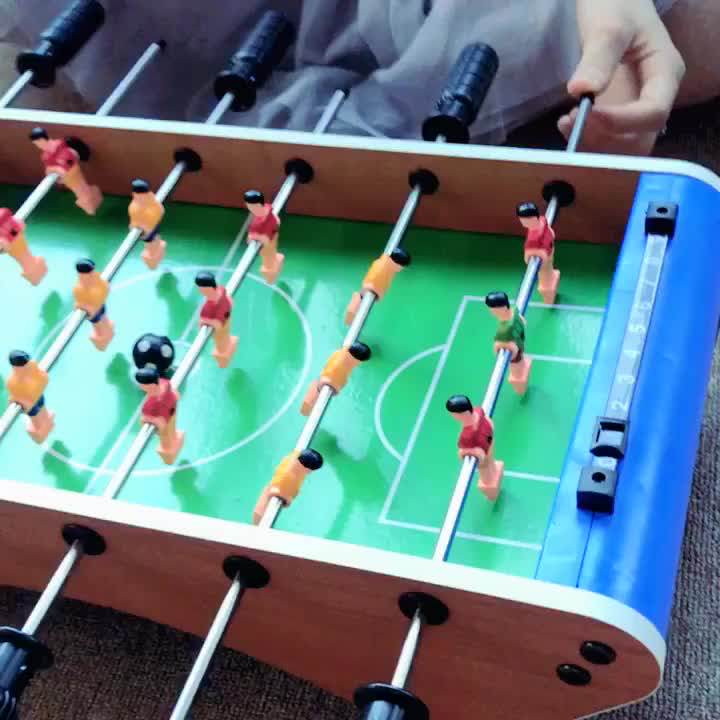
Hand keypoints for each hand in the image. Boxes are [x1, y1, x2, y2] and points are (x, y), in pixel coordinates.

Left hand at [560, 0, 685, 153]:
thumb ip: (599, 57)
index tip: (588, 114)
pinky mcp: (613, 115)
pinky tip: (566, 122)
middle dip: (605, 139)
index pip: (653, 113)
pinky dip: (584, 140)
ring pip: (621, 146)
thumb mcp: (609, 25)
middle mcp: (653, 97)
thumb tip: (582, 91)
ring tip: (566, 121)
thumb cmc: (616, 7)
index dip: (622, 122)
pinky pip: (604, 140)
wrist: (611, 5)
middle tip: (573, 121)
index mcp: (665, 74)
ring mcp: (633, 109)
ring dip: (592, 145)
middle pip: (639, 139)